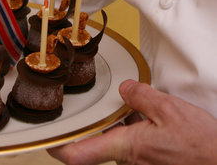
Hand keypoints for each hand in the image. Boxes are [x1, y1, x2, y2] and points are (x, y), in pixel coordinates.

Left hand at [48, 79, 216, 164]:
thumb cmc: (202, 147)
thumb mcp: (170, 110)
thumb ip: (140, 96)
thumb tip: (124, 89)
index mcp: (125, 147)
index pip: (76, 154)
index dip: (55, 146)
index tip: (45, 135)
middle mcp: (128, 161)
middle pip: (95, 142)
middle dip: (94, 123)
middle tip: (93, 105)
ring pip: (115, 142)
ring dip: (116, 125)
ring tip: (128, 108)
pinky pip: (130, 146)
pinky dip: (132, 130)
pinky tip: (145, 118)